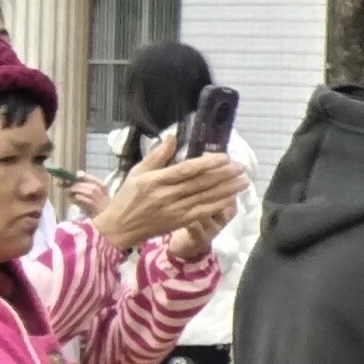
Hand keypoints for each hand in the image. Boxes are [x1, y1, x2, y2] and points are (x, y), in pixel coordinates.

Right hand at [97, 137, 243, 255]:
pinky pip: (202, 213)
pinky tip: (232, 199)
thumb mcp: (137, 172)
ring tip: (243, 181)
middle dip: (223, 175)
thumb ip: (156, 155)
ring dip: (226, 190)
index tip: (225, 157)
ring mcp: (174, 210)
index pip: (186, 170)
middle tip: (242, 167)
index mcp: (154, 181)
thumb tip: (172, 136)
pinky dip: (218, 205)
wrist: (119, 227)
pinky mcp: (179, 222)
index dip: (207, 164)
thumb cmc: (128, 196)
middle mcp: (166, 196)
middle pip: (200, 184)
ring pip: (205, 198)